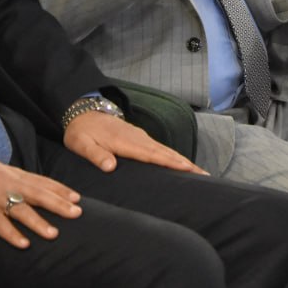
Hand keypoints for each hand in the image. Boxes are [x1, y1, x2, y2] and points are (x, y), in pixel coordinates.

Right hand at [0, 148, 81, 248]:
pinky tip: (23, 244)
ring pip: (20, 210)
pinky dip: (11, 234)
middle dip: (58, 204)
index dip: (59, 189)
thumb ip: (10, 177)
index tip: (77, 197)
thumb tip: (25, 184)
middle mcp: (6, 183)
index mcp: (11, 174)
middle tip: (77, 213)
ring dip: (38, 222)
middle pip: (37, 194)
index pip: (40, 181)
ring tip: (54, 233)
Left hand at [64, 110, 203, 173]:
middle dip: (186, 164)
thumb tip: (110, 167)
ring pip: (166, 151)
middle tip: (205, 176)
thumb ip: (96, 155)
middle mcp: (138, 139)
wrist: (83, 112)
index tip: (188, 169)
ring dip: (183, 161)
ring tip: (200, 173)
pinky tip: (181, 165)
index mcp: (126, 142)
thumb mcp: (82, 144)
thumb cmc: (82, 131)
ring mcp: (141, 138)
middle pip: (166, 153)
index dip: (170, 162)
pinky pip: (160, 150)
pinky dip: (173, 157)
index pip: (152, 154)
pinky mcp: (140, 139)